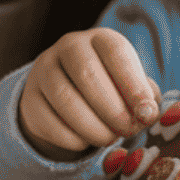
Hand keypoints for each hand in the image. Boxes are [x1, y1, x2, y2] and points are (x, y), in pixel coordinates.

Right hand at [18, 27, 163, 159]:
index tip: (147, 114)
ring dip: (93, 127)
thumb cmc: (110, 88)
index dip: (134, 85)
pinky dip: (73, 139)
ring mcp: (44, 71)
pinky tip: (86, 141)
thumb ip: (144, 97)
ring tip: (110, 138)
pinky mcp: (30, 99)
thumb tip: (149, 113)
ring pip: (65, 100)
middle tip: (129, 131)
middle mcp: (68, 47)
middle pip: (87, 74)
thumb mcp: (130, 85)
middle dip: (113, 109)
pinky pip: (50, 123)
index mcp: (100, 38)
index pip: (116, 52)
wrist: (66, 96)